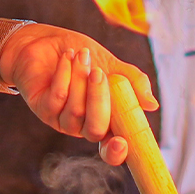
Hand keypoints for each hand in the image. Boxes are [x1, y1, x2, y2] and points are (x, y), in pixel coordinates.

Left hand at [0, 25, 156, 166]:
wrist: (46, 40)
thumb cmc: (81, 55)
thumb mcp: (112, 64)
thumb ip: (132, 83)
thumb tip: (152, 105)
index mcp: (105, 120)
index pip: (111, 148)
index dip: (116, 152)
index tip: (122, 142)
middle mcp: (83, 125)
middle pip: (95, 129)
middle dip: (99, 100)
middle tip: (98, 72)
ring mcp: (61, 119)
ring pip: (76, 111)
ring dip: (80, 79)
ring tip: (81, 55)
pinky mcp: (42, 109)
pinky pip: (57, 99)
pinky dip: (64, 75)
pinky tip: (66, 58)